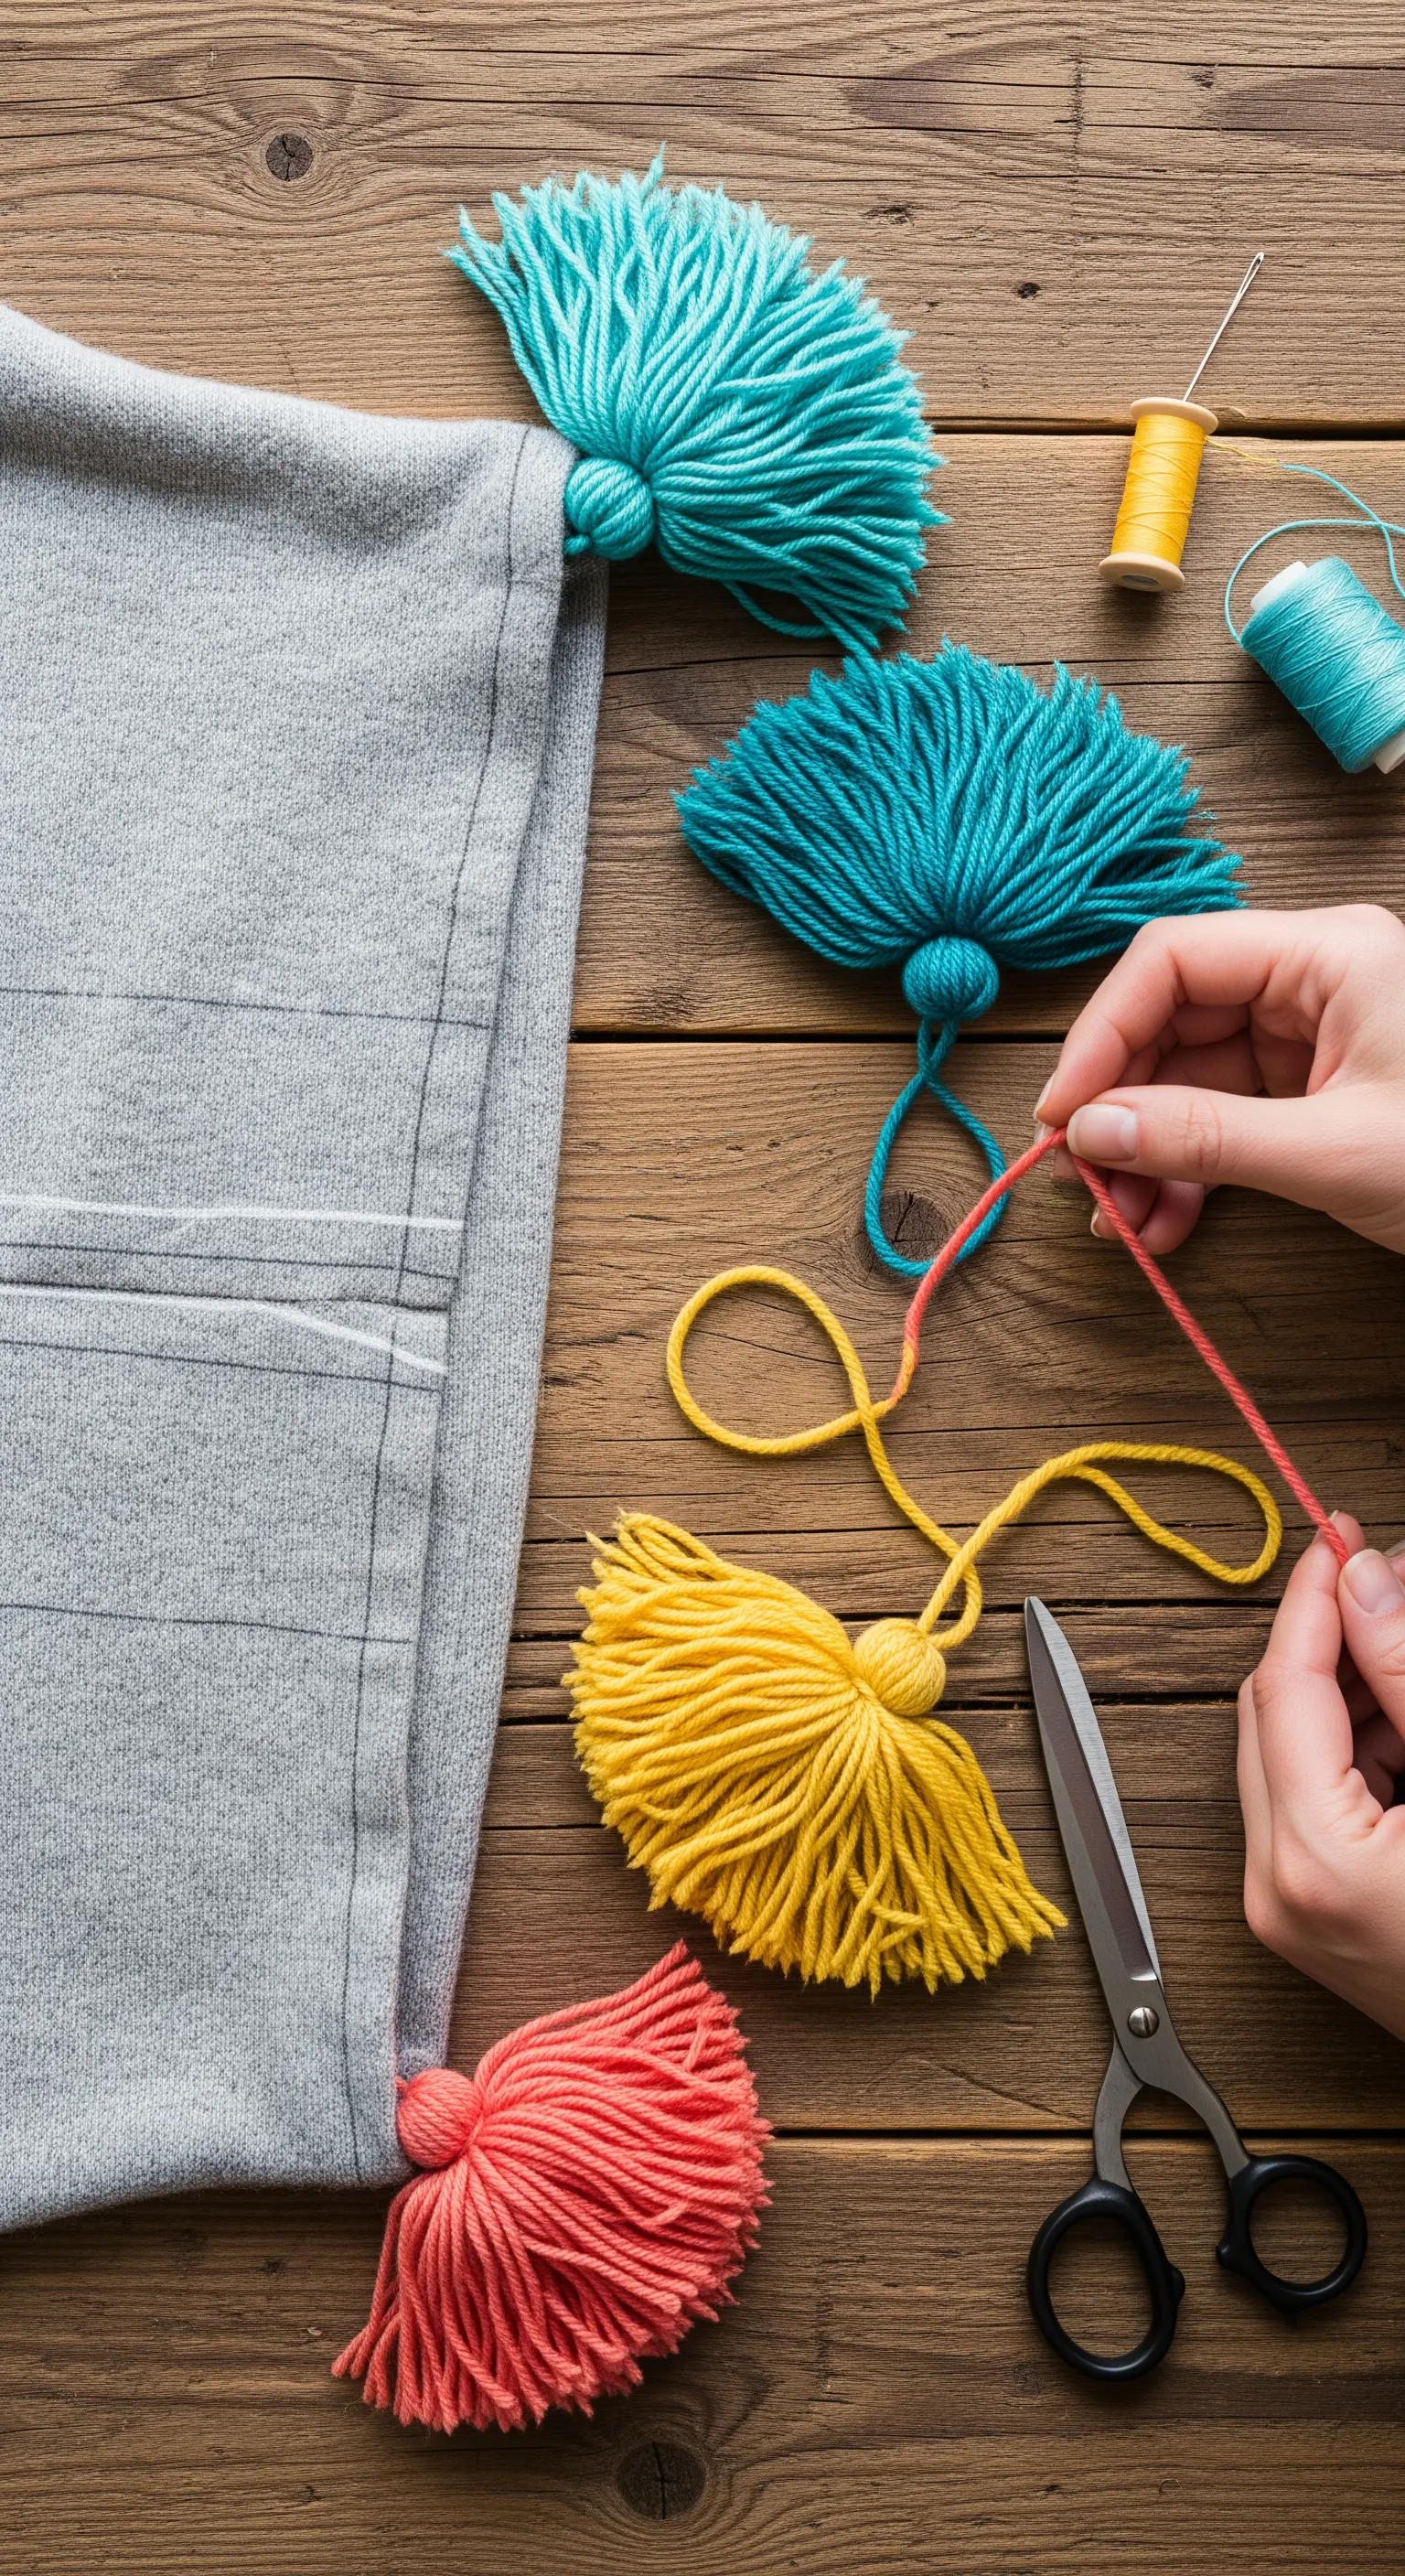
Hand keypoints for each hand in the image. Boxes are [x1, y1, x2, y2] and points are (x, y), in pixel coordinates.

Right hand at [1032, 904, 1404, 1255]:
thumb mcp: (1335, 1153)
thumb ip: (1205, 1138)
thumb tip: (1091, 1132)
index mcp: (1328, 954)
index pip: (1172, 961)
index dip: (1102, 1035)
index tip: (1064, 1116)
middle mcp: (1313, 980)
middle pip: (1171, 1020)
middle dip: (1121, 1108)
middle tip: (1085, 1187)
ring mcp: (1314, 1035)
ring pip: (1188, 1077)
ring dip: (1145, 1154)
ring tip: (1124, 1228)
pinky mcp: (1316, 1089)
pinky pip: (1223, 1117)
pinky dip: (1187, 1172)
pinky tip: (1164, 1227)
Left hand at [1238, 1512, 1404, 2039]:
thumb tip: (1365, 1581)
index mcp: (1312, 1859)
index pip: (1283, 1684)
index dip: (1314, 1595)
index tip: (1342, 1531)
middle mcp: (1277, 1891)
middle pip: (1272, 1712)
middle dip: (1331, 1633)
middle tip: (1391, 1576)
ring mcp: (1287, 1914)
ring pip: (1289, 1753)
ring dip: (1348, 1687)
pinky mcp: (1313, 1920)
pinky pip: (1312, 1802)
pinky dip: (1356, 1747)